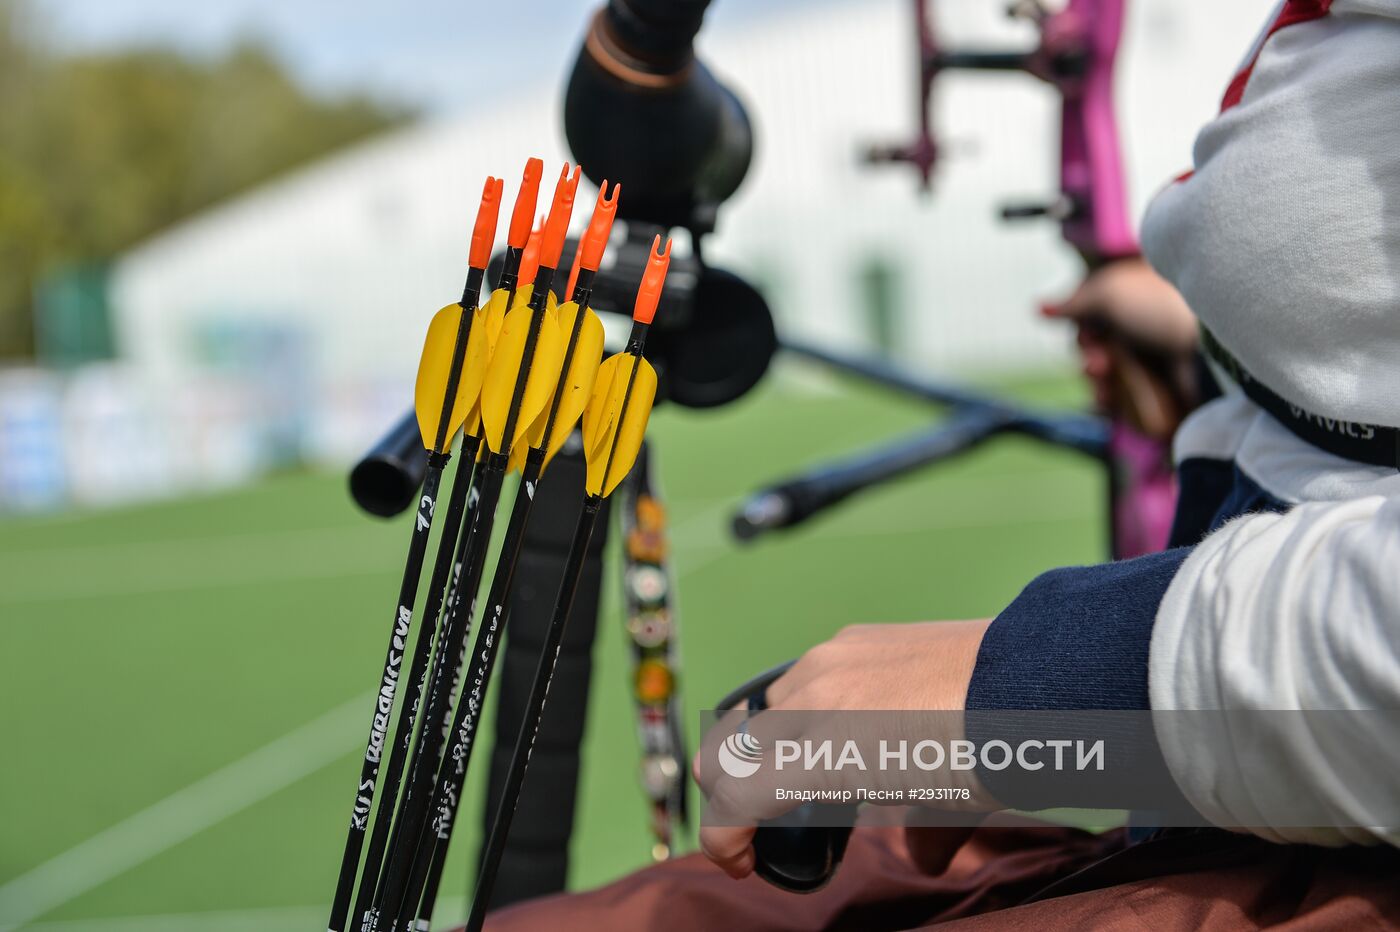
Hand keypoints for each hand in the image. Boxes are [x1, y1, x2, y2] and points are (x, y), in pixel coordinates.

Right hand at [697, 620, 991, 878]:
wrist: (1035, 679)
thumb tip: (924, 859)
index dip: (724, 839)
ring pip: (765, 707)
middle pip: (728, 748)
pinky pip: (808, 674)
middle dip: (732, 790)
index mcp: (822, 754)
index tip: (745, 859)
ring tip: (809, 765)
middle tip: (760, 814)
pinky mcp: (854, 635)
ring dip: (770, 743)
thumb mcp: (948, 805)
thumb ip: (919, 835)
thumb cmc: (991, 749)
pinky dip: (810, 705)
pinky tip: (852, 719)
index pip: (733, 797)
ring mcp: (829, 659)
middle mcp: (811, 700)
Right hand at [1042, 257, 1197, 435]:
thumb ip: (1073, 302)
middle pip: (1095, 347)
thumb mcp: (1111, 293)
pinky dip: (1111, 402)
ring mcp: (1154, 362)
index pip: (1092, 315)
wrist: (1208, 355)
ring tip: (1106, 382)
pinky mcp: (1160, 393)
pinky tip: (1108, 402)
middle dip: (1089, 356)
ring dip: (1097, 381)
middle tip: (1099, 364)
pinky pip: (1122, 402)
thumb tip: (1038, 308)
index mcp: (1137, 296)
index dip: (1081, 328)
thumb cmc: (1161, 314)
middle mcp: (1144, 327)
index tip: (1088, 335)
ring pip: (1105, 377)